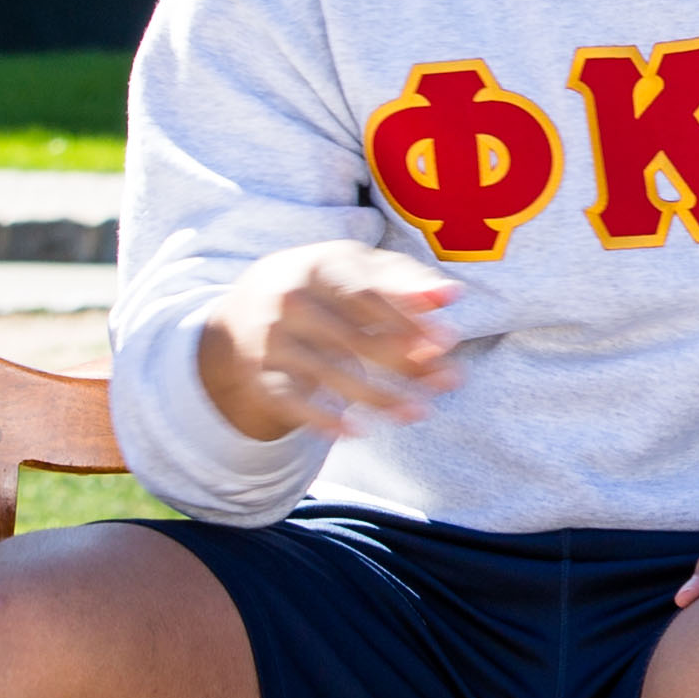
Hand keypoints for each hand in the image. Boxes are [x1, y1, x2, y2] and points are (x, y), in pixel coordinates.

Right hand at [196, 240, 463, 443]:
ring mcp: (272, 338)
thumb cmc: (323, 285)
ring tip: (419, 412)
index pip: (367, 294)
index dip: (408, 319)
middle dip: (405, 361)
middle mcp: (290, 299)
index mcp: (318, 265)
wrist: (246, 307)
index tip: (449, 341)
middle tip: (449, 381)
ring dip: (378, 397)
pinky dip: (321, 419)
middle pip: (353, 337)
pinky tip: (357, 432)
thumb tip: (452, 294)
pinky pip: (292, 401)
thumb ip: (404, 281)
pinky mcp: (262, 374)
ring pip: (330, 373)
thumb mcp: (357, 271)